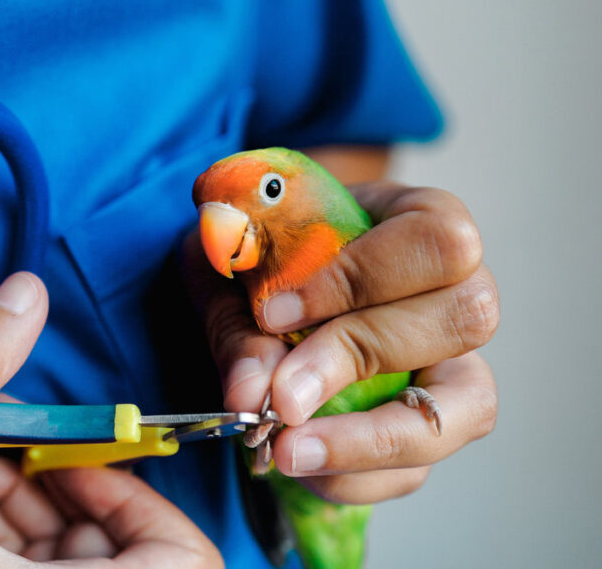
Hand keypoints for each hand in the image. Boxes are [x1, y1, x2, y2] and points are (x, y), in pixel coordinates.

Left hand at [183, 182, 498, 503]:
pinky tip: (298, 465)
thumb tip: (250, 394)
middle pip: (464, 319)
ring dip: (368, 441)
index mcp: (418, 220)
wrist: (255, 285)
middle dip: (361, 359)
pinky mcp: (425, 425)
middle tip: (279, 393)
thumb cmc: (260, 256)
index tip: (274, 312)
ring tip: (287, 451)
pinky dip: (355, 476)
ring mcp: (451, 363)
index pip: (436, 240)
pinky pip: (419, 465)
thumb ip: (239, 320)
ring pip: (464, 408)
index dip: (360, 278)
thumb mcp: (232, 266)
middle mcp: (455, 290)